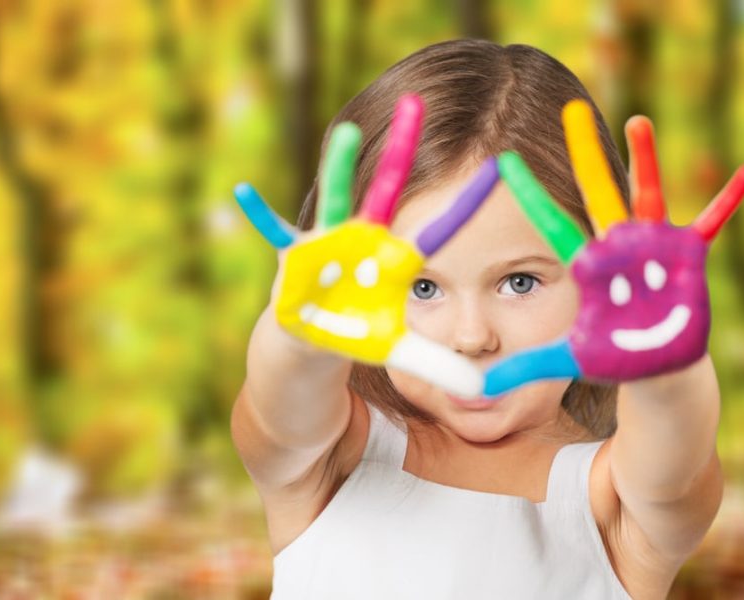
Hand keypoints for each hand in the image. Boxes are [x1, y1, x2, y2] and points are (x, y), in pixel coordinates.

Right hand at [235, 95, 500, 397]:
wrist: (313, 340)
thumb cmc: (358, 334)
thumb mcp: (399, 351)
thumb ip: (438, 365)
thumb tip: (481, 391)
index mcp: (394, 258)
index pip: (437, 230)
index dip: (465, 206)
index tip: (500, 167)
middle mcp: (364, 240)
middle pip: (386, 190)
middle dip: (401, 150)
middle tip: (418, 102)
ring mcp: (329, 244)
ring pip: (335, 200)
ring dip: (339, 168)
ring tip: (348, 134)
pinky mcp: (296, 258)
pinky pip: (274, 234)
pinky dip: (260, 215)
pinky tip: (243, 191)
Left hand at [485, 99, 743, 394]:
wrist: (653, 365)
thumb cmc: (610, 357)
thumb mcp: (565, 359)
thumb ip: (522, 368)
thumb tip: (474, 391)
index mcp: (587, 266)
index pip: (551, 225)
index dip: (531, 195)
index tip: (503, 163)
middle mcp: (615, 247)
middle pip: (595, 194)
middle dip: (583, 154)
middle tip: (568, 111)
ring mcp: (650, 247)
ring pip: (644, 196)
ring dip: (644, 160)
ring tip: (635, 122)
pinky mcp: (684, 256)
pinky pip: (710, 224)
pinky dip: (727, 201)